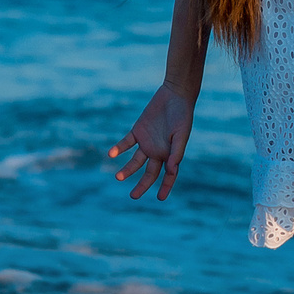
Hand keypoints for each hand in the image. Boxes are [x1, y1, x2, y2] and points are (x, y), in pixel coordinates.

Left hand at [110, 82, 196, 200]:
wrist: (175, 95)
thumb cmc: (182, 115)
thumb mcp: (181, 134)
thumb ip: (176, 153)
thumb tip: (171, 171)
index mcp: (170, 153)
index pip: (168, 175)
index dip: (165, 187)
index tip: (160, 199)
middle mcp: (158, 151)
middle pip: (149, 173)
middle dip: (142, 185)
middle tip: (133, 196)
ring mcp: (146, 142)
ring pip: (135, 161)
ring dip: (127, 169)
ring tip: (118, 177)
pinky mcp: (137, 131)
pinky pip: (126, 143)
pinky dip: (119, 148)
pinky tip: (111, 154)